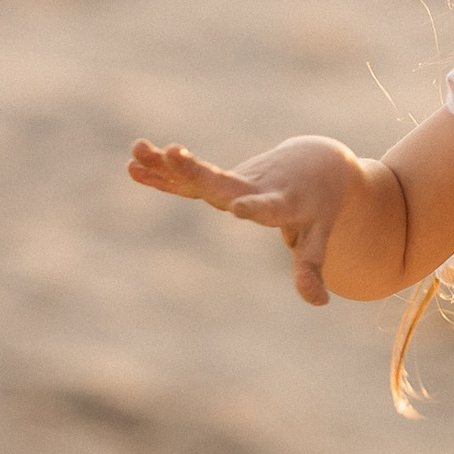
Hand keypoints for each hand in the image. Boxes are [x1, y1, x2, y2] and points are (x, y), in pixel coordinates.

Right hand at [128, 134, 375, 305]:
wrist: (317, 163)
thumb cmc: (318, 206)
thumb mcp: (317, 236)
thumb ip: (310, 267)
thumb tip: (320, 302)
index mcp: (281, 203)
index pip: (267, 207)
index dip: (254, 208)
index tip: (237, 207)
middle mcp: (253, 188)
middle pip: (222, 182)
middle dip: (196, 171)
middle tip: (172, 152)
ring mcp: (233, 182)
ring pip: (198, 174)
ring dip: (167, 165)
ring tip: (136, 150)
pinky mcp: (219, 181)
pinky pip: (187, 180)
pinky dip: (163, 174)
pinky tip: (134, 165)